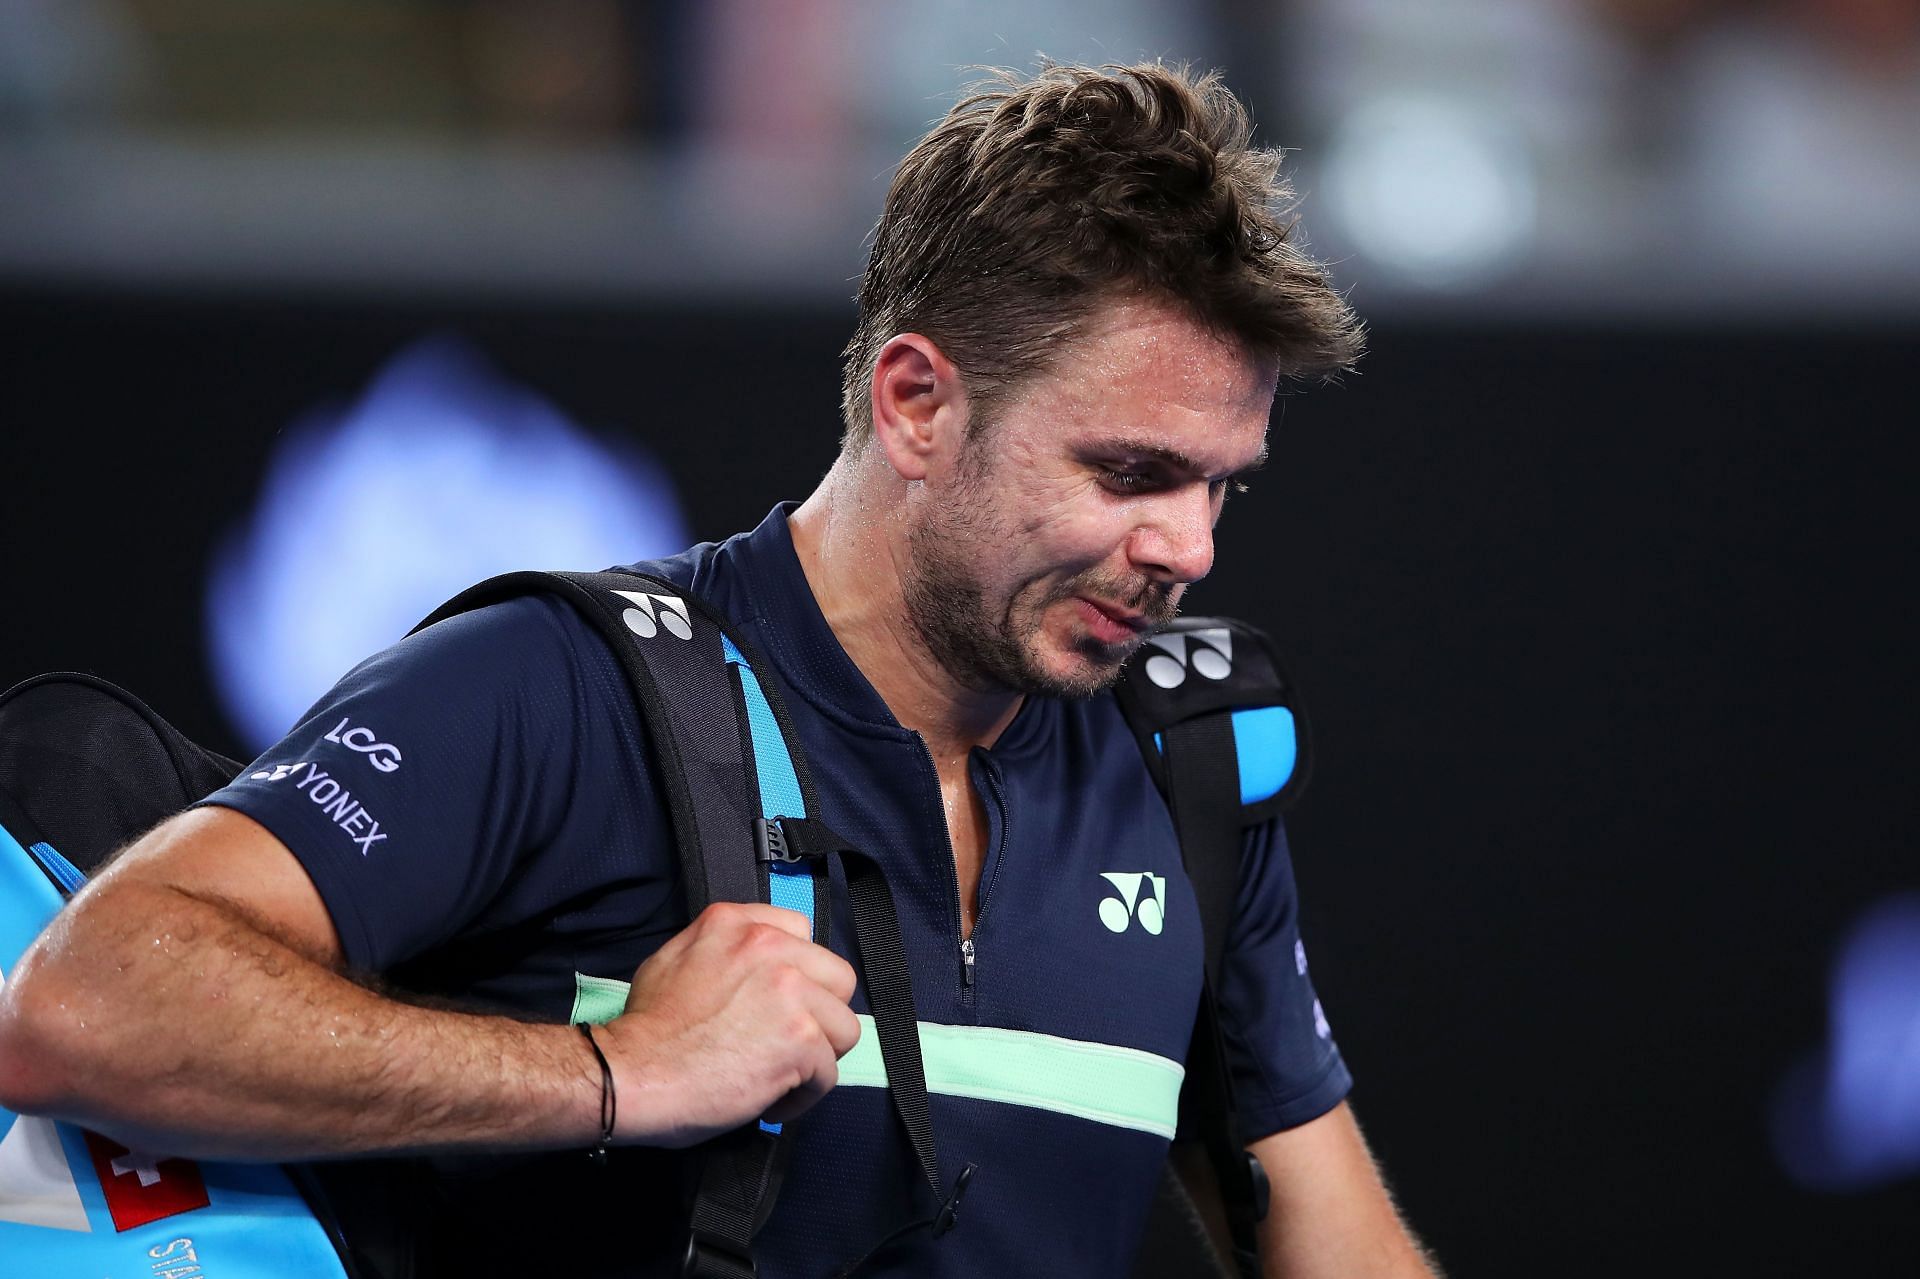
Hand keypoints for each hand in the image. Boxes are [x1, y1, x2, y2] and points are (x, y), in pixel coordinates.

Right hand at [598, 902, 860, 1146]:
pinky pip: (829, 1072)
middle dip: (819, 1015)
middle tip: (788, 1043)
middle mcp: (770, 947)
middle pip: (837, 979)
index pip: (802, 933)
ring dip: (817, 1057)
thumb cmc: (645, 1029)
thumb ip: (724, 949)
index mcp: (738, 924)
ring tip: (782, 1075)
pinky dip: (804, 1095)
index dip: (799, 974)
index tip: (782, 1003)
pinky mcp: (801, 1038)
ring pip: (844, 1027)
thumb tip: (756, 967)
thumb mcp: (674, 958)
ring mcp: (790, 991)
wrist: (630, 1073)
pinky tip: (772, 1100)